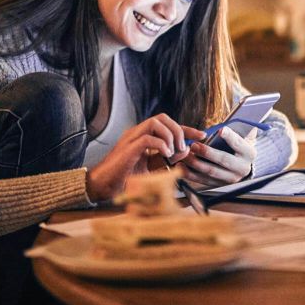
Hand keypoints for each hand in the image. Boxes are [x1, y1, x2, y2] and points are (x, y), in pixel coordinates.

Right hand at [85, 114, 200, 200]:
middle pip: (162, 117)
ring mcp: (131, 138)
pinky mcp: (128, 148)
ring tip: (172, 153)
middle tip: (182, 148)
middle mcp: (137, 133)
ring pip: (155, 122)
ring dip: (170, 136)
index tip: (201, 135)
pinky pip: (148, 138)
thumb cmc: (124, 178)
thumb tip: (185, 151)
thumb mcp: (150, 168)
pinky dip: (160, 145)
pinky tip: (164, 156)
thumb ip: (165, 159)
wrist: (102, 186)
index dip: (186, 129)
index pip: (167, 124)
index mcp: (143, 136)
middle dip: (178, 130)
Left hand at [179, 127, 256, 186]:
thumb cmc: (236, 146)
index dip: (229, 137)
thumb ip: (230, 134)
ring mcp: (231, 179)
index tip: (220, 130)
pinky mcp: (219, 185)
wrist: (240, 164)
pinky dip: (191, 174)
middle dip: (207, 153)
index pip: (238, 143)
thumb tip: (219, 131)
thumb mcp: (239, 138)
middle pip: (223, 159)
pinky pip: (203, 180)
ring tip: (185, 155)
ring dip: (196, 163)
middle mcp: (242, 168)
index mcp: (249, 153)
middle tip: (193, 145)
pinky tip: (182, 167)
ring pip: (211, 171)